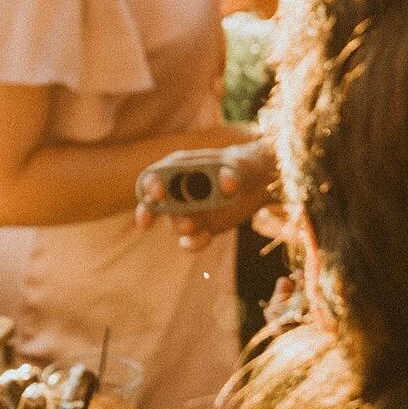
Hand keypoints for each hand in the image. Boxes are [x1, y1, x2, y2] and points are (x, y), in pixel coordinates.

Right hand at [135, 140, 277, 248]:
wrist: (260, 184)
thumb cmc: (246, 165)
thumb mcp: (243, 164)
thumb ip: (234, 171)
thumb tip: (226, 183)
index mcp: (178, 169)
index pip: (154, 177)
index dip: (151, 185)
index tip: (158, 194)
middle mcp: (177, 191)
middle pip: (152, 204)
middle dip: (148, 213)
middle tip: (147, 222)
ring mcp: (187, 212)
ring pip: (173, 224)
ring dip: (180, 226)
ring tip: (192, 227)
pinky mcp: (200, 228)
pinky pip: (188, 241)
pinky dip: (193, 243)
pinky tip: (205, 238)